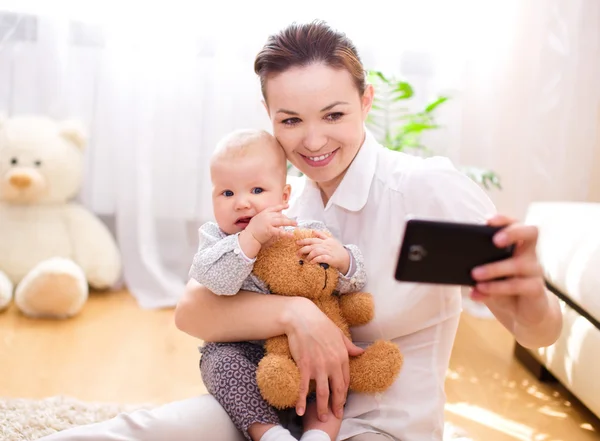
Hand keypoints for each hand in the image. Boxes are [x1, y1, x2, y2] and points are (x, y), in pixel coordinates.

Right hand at [245, 204, 296, 244]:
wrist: (249, 236)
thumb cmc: (252, 229)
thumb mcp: (258, 219)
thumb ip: (265, 218)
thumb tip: (273, 219)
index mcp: (264, 213)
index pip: (274, 208)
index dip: (282, 206)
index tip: (287, 206)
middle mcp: (267, 216)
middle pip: (280, 215)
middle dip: (288, 218)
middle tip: (294, 221)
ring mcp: (268, 222)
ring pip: (282, 221)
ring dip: (290, 222)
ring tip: (295, 224)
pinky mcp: (269, 230)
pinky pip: (280, 232)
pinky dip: (286, 234)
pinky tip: (291, 235)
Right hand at [283, 298, 363, 421]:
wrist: (302, 318)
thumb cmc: (320, 324)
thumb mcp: (339, 334)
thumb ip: (349, 347)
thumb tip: (361, 352)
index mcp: (342, 357)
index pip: (345, 381)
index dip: (343, 393)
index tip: (341, 401)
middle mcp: (332, 364)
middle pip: (337, 391)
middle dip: (337, 406)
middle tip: (336, 416)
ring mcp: (318, 367)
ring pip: (323, 393)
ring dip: (322, 408)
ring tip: (322, 418)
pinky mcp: (305, 367)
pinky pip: (304, 388)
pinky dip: (302, 401)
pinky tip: (300, 410)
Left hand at [296, 231, 350, 273]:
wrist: (347, 258)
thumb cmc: (338, 250)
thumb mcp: (331, 240)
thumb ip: (322, 235)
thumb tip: (313, 231)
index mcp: (325, 241)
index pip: (313, 239)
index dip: (304, 241)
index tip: (297, 242)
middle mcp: (326, 245)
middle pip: (313, 245)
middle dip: (304, 249)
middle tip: (298, 253)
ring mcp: (328, 252)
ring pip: (316, 251)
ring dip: (309, 255)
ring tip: (306, 259)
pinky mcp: (331, 258)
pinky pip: (322, 258)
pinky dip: (316, 259)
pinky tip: (312, 262)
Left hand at [470, 214, 547, 326]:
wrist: (522, 313)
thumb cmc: (502, 289)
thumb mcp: (486, 279)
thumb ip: (476, 273)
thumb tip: (459, 271)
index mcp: (516, 245)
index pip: (515, 224)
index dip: (504, 220)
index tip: (487, 221)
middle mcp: (528, 254)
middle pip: (530, 233)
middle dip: (512, 232)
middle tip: (495, 241)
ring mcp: (534, 271)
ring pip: (518, 264)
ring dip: (494, 269)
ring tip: (475, 274)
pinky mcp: (536, 289)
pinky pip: (518, 285)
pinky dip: (497, 287)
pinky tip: (481, 290)